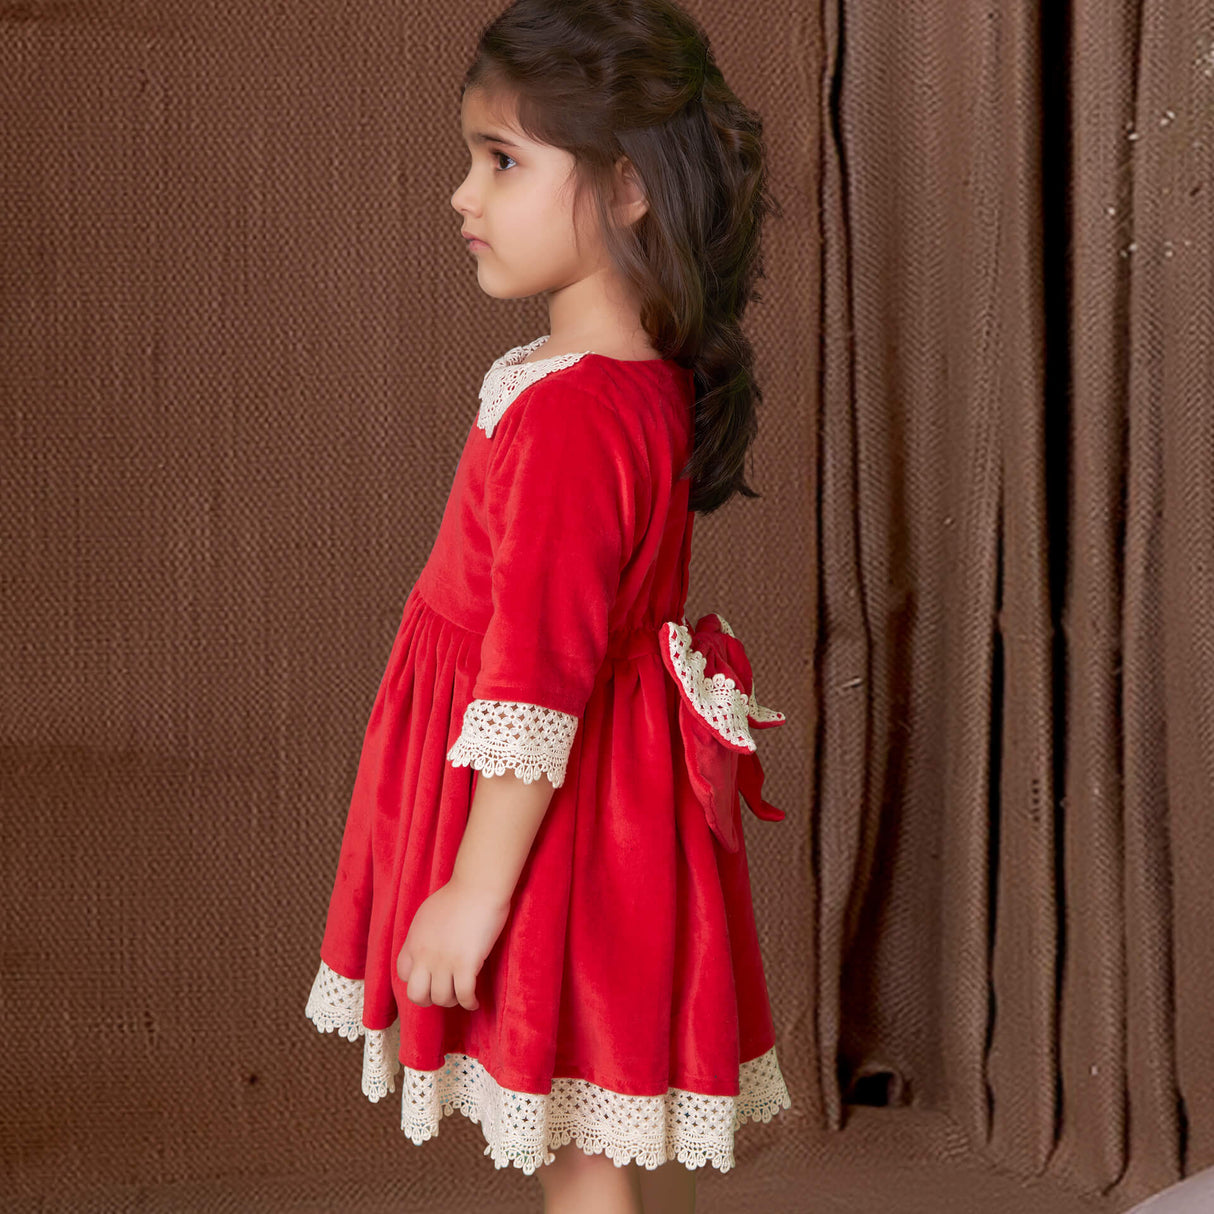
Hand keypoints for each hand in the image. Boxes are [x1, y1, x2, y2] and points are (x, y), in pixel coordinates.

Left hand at [397, 878, 510, 1010]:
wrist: (477, 887)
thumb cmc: (458, 894)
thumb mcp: (428, 914)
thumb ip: (423, 935)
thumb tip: (429, 947)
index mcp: (414, 942)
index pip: (403, 974)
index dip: (416, 980)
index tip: (430, 978)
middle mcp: (425, 956)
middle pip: (417, 995)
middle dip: (430, 999)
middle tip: (444, 993)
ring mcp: (445, 962)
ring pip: (442, 999)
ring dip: (453, 1001)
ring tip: (462, 995)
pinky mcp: (466, 965)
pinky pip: (464, 995)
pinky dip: (470, 1003)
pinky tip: (475, 1001)